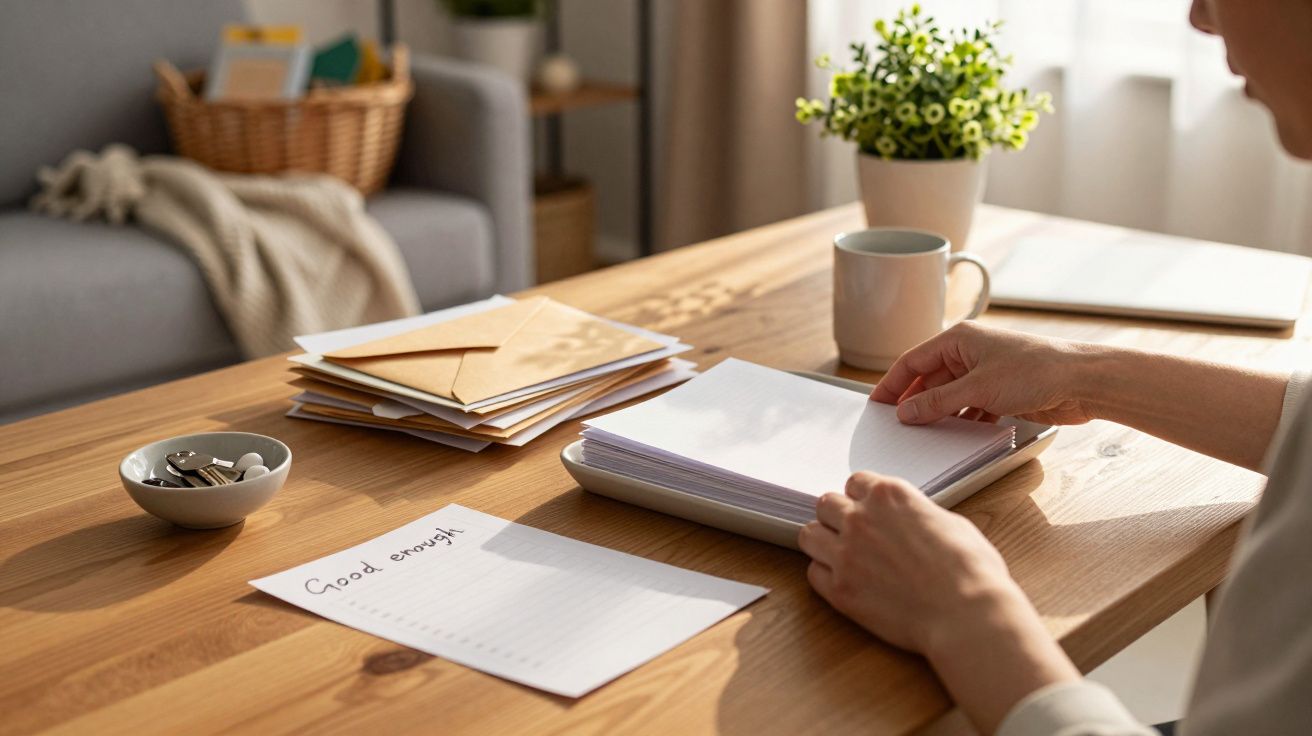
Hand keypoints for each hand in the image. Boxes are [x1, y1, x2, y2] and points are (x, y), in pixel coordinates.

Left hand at [799, 472, 1080, 733]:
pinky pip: (813, 573)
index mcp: (889, 495)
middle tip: (853, 533)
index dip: (863, 498)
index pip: (855, 482)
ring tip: (841, 555)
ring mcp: (845, 554)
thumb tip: (908, 521)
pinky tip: (845, 582)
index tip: (868, 510)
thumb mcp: (949, 522)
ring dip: (823, 542)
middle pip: (826, 504)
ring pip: (809, 535)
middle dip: (837, 516)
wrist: (966, 614)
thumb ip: (916, 515)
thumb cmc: (970, 570)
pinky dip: (825, 576)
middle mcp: (860, 519)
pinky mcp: (839, 590)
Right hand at [871, 322, 1097, 425]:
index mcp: (959, 339)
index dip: (893, 383)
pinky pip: (971, 407)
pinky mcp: (1002, 392)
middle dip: (915, 402)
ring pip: (950, 396)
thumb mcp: (977, 388)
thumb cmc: (1036, 370)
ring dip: (939, 413)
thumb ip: (937, 401)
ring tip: (923, 433)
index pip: (913, 361)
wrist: (1083, 382)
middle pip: (930, 379)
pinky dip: (962, 420)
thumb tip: (907, 412)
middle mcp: (970, 353)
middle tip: (898, 425)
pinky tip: (955, 434)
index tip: (877, 404)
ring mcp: (986, 373)